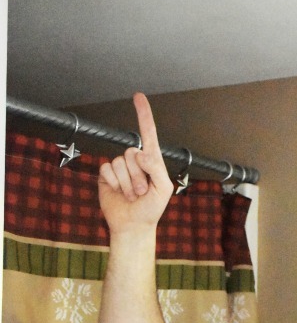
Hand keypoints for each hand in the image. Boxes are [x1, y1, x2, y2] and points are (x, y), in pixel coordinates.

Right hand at [98, 93, 173, 233]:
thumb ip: (156, 168)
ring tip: (132, 196)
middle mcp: (135, 160)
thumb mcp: (163, 189)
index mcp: (152, 160)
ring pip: (120, 162)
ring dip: (128, 183)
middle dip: (139, 175)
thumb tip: (141, 153)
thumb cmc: (152, 208)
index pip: (148, 133)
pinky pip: (108, 169)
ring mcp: (120, 167)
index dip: (143, 114)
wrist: (133, 225)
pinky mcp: (106, 175)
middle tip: (142, 193)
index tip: (138, 96)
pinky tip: (119, 193)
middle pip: (133, 153)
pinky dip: (116, 183)